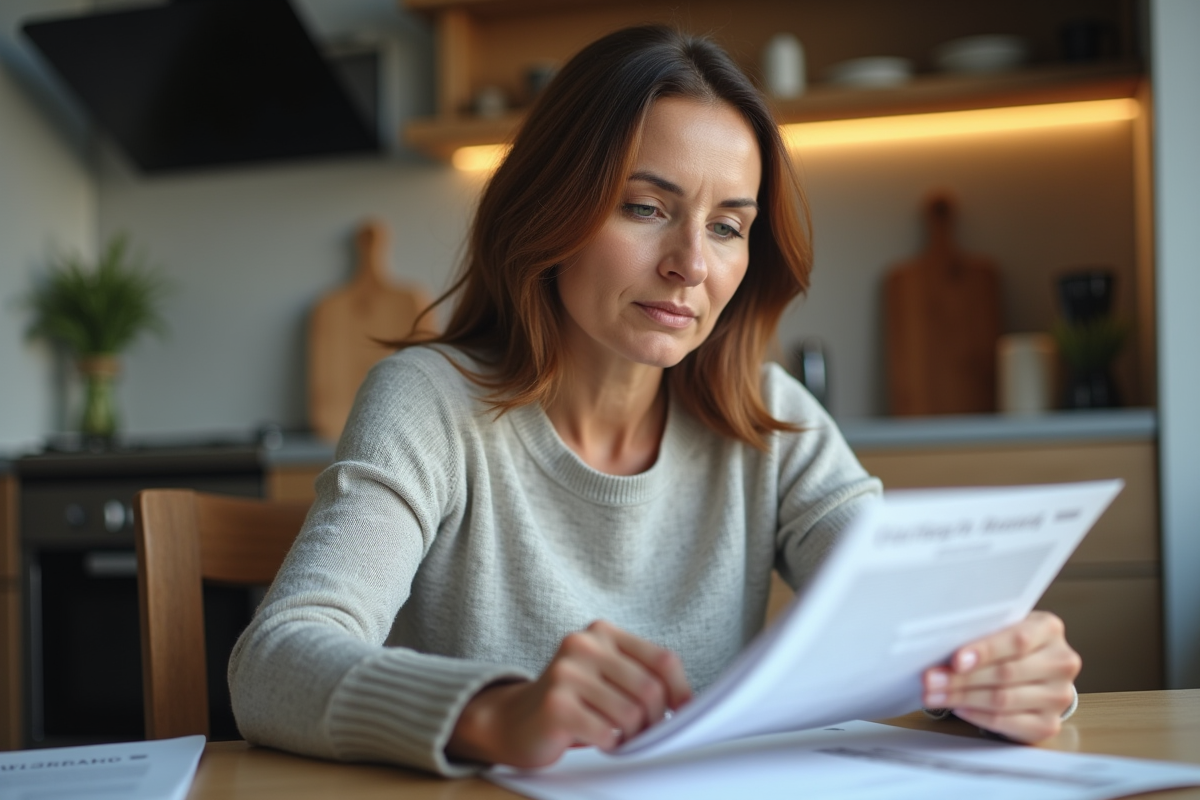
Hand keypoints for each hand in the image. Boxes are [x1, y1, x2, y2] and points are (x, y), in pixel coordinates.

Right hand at [446, 620, 692, 767]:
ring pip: (631, 715)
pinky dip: (610, 744)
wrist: (513, 721)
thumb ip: (642, 677)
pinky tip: (597, 739)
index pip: (662, 659)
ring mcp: (566, 672)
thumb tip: (690, 703)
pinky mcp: (555, 704)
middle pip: (650, 689)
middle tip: (641, 732)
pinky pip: (606, 732)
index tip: (683, 713)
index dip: (681, 691)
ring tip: (616, 735)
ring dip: (631, 736)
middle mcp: (583, 644)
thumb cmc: (573, 702)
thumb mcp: (608, 677)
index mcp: (602, 632)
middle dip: (654, 721)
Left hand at [923, 611, 1080, 742]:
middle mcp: (1061, 662)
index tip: (956, 660)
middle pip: (1006, 673)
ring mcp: (1058, 695)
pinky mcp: (1049, 723)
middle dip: (962, 678)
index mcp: (1048, 629)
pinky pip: (1007, 722)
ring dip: (962, 698)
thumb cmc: (1010, 644)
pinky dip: (978, 716)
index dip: (984, 651)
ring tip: (935, 695)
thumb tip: (941, 645)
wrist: (1037, 669)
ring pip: (1003, 699)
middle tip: (931, 680)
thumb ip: (981, 632)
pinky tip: (959, 708)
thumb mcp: (1001, 627)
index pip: (1017, 641)